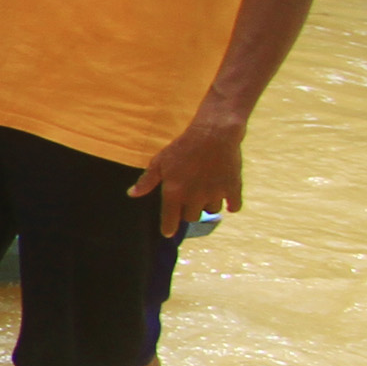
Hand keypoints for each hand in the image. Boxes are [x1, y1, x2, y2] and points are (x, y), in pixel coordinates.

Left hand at [128, 112, 244, 236]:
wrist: (213, 133)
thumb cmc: (182, 147)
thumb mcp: (159, 162)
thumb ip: (147, 181)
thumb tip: (132, 194)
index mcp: (174, 192)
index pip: (170, 220)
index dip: (168, 228)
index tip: (168, 232)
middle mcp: (194, 197)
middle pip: (192, 217)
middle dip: (189, 210)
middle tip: (190, 198)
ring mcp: (214, 193)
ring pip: (212, 210)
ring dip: (209, 204)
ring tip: (207, 189)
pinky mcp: (233, 188)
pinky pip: (234, 206)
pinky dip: (231, 204)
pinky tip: (227, 198)